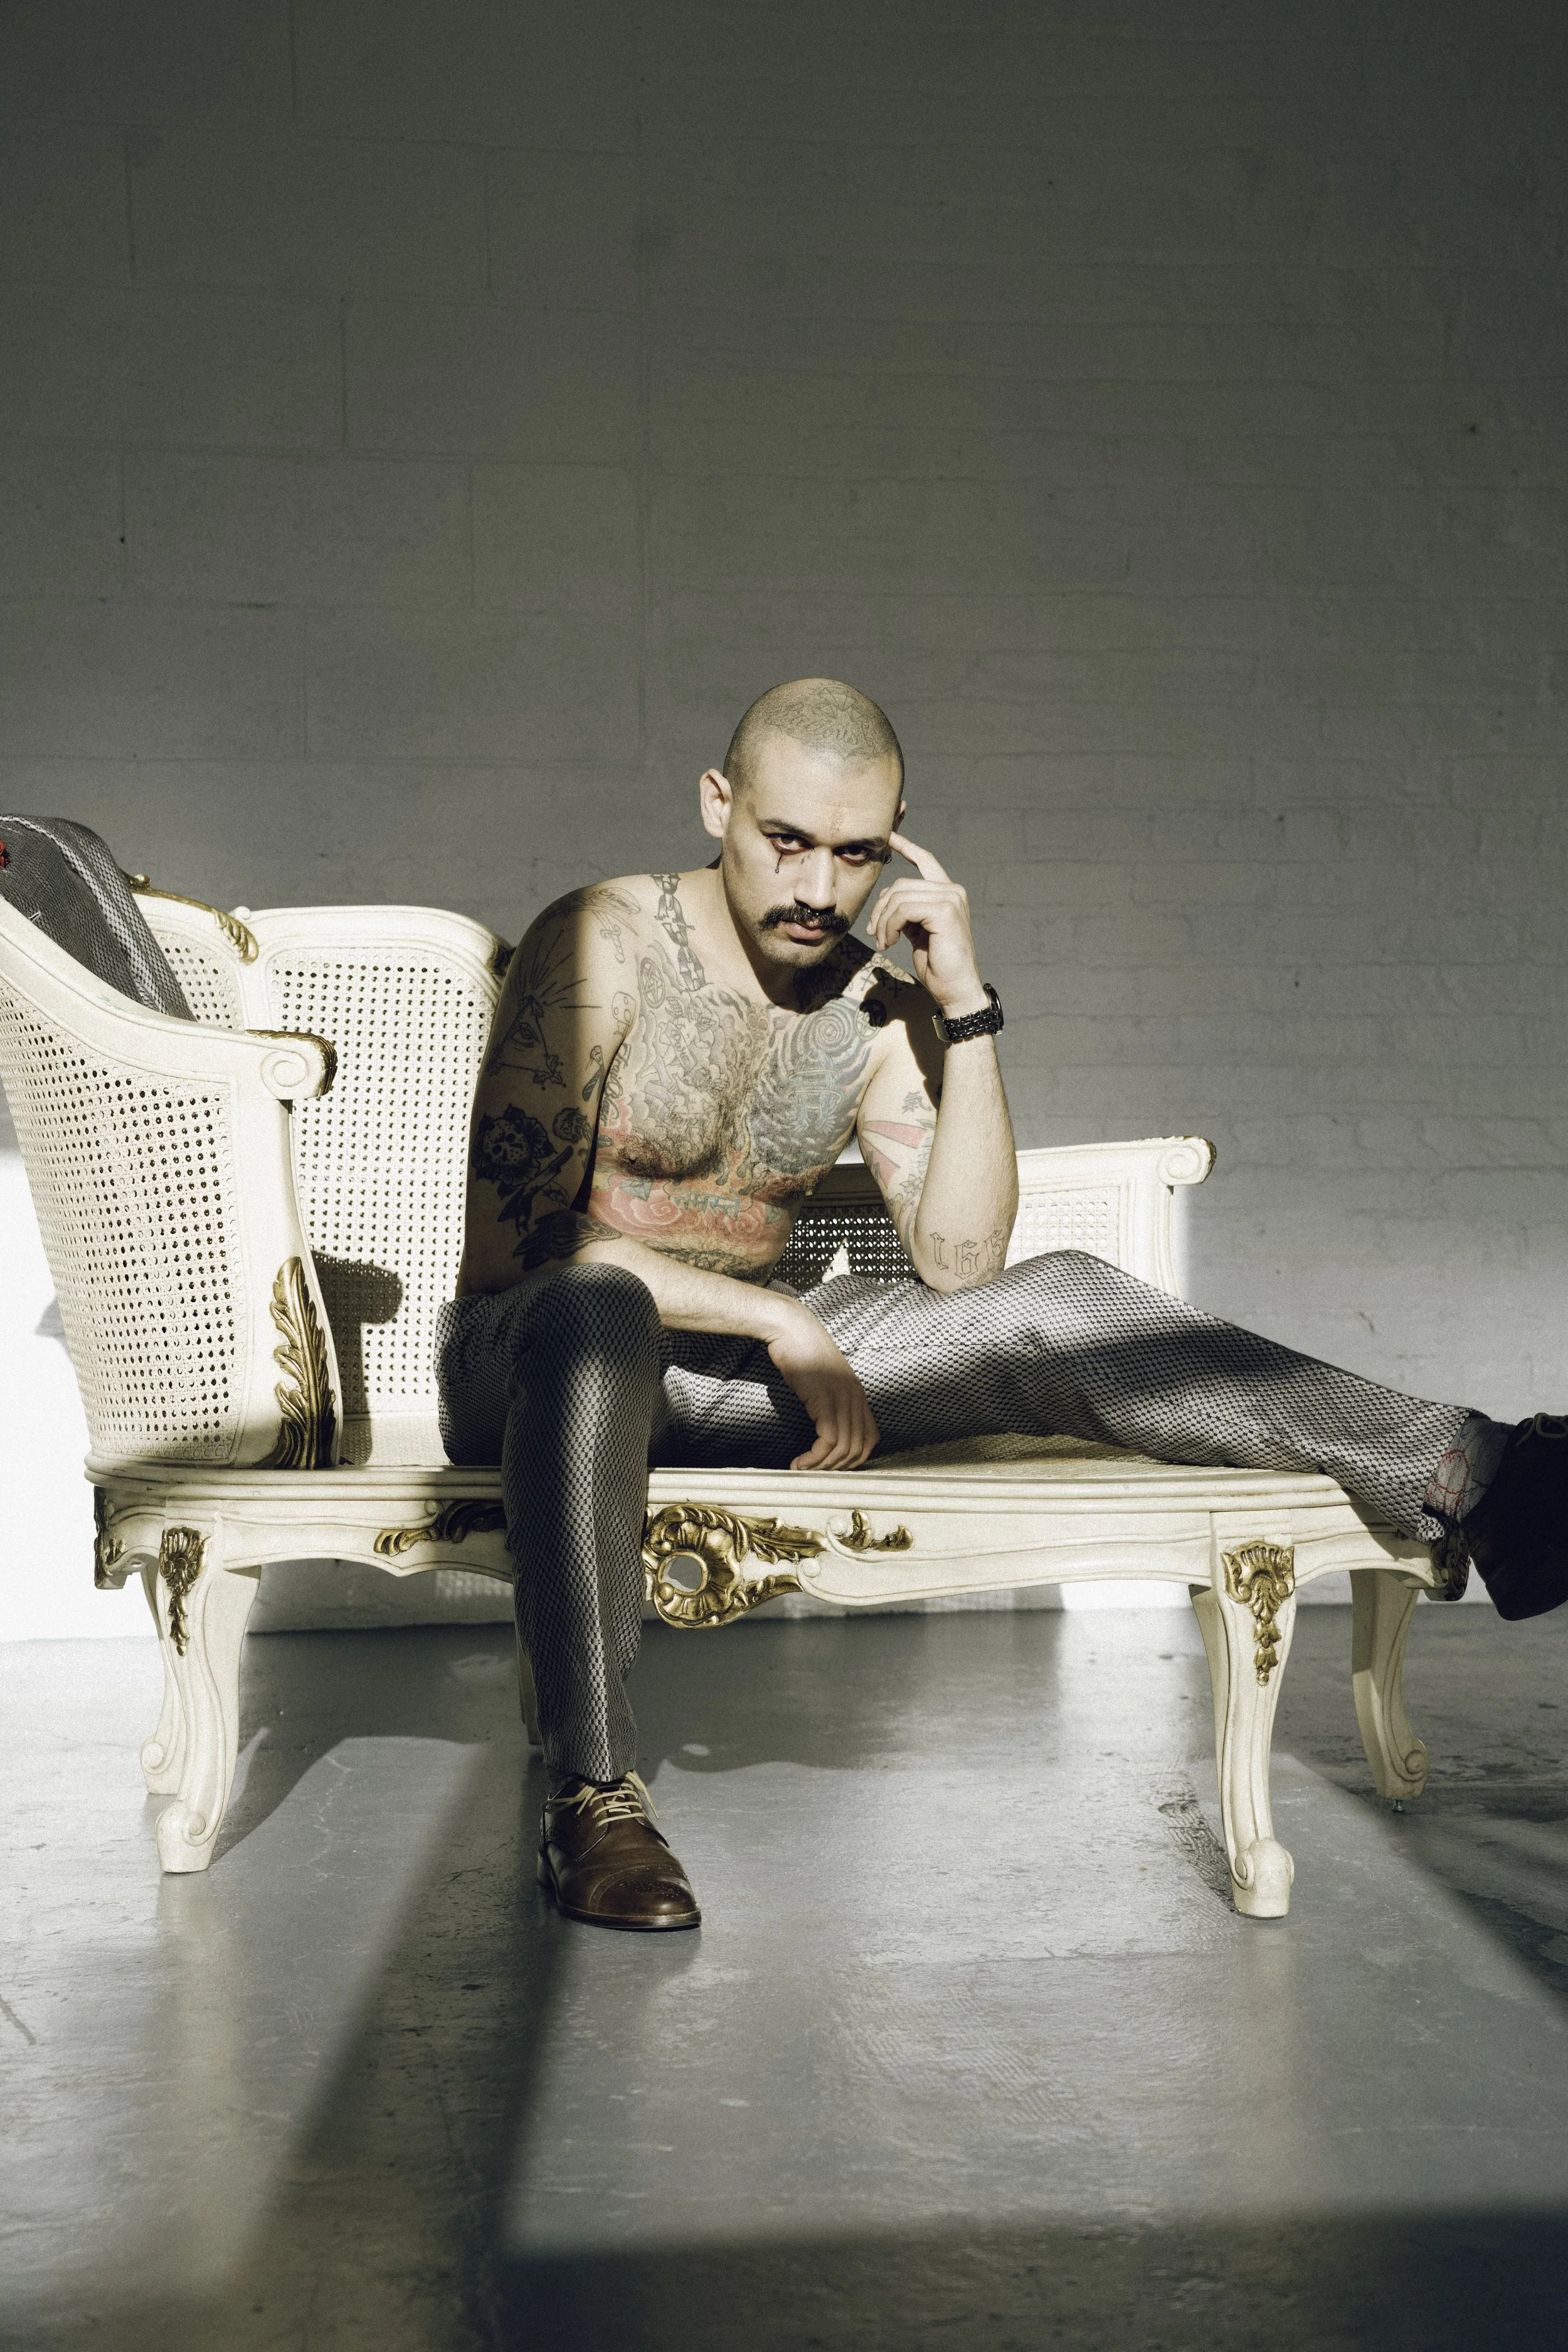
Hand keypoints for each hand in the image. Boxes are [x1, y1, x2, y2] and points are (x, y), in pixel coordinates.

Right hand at [767, 1302, 879, 1469]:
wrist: (791, 1329)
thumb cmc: (801, 1353)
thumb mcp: (822, 1380)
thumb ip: (830, 1401)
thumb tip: (825, 1428)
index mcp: (858, 1395)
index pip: (870, 1439)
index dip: (852, 1460)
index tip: (829, 1467)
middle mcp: (856, 1398)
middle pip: (859, 1449)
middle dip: (836, 1469)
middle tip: (814, 1473)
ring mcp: (842, 1398)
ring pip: (844, 1449)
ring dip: (822, 1467)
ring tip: (802, 1469)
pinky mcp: (825, 1399)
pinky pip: (828, 1440)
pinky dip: (814, 1458)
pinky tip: (799, 1462)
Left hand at [866, 833, 985, 1015]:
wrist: (955, 989)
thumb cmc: (937, 965)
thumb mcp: (917, 932)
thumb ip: (907, 912)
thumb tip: (885, 903)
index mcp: (947, 894)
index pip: (925, 861)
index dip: (906, 847)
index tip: (890, 836)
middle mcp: (952, 891)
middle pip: (901, 884)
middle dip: (881, 908)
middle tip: (875, 933)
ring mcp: (951, 899)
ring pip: (899, 896)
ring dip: (883, 921)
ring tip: (884, 942)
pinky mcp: (945, 911)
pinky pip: (903, 909)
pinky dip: (890, 926)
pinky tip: (891, 942)